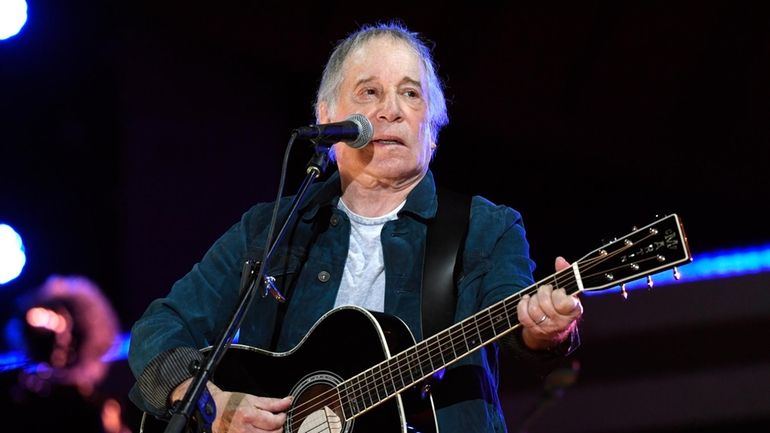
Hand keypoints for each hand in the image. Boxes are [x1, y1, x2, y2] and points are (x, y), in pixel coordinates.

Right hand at [172, 379, 291, 432]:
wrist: (211, 410)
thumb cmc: (230, 403)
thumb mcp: (252, 399)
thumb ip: (272, 403)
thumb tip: (288, 401)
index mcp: (249, 416)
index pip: (275, 422)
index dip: (282, 417)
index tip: (281, 414)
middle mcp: (244, 430)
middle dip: (278, 427)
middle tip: (275, 421)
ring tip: (267, 427)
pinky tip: (260, 431)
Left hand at [516, 256, 582, 350]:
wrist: (555, 329)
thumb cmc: (561, 305)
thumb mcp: (567, 290)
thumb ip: (565, 274)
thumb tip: (559, 260)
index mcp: (574, 311)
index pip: (563, 302)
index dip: (558, 293)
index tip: (559, 291)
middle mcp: (562, 322)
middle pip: (545, 303)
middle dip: (542, 292)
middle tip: (545, 291)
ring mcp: (548, 328)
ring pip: (534, 310)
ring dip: (532, 299)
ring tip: (536, 297)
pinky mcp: (535, 331)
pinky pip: (523, 316)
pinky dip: (522, 305)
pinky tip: (526, 300)